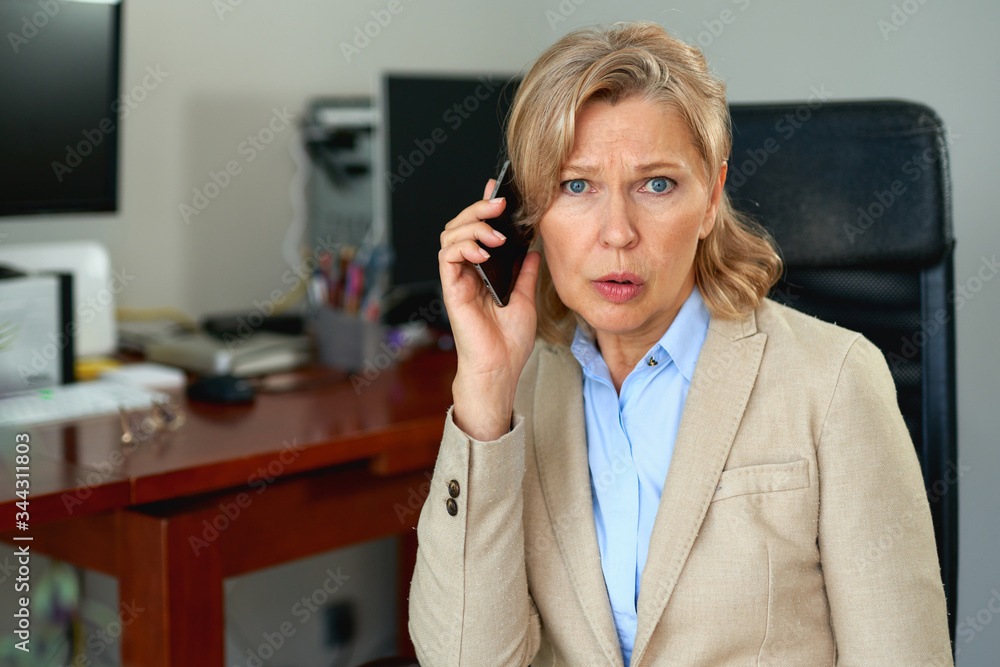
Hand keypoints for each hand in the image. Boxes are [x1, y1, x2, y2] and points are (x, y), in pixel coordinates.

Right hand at [438, 179, 541, 439]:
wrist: (501, 368)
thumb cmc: (509, 341)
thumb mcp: (526, 298)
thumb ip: (526, 272)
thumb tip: (533, 247)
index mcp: (484, 270)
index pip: (479, 230)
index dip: (484, 206)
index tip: (499, 189)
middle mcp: (468, 271)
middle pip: (461, 225)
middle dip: (478, 208)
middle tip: (499, 202)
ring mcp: (458, 279)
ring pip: (451, 235)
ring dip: (473, 226)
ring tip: (495, 233)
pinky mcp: (452, 289)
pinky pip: (448, 257)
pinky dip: (464, 247)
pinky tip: (483, 251)